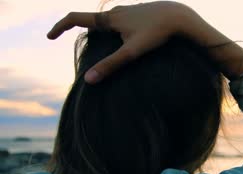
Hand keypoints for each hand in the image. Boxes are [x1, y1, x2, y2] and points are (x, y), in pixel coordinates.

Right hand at [47, 1, 191, 83]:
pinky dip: (115, 31)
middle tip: (76, 45)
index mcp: (109, 18)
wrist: (178, 17)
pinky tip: (124, 41)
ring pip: (107, 21)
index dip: (60, 27)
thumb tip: (89, 80)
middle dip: (82, 32)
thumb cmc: (156, 33)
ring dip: (99, 32)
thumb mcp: (132, 52)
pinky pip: (120, 22)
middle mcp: (116, 11)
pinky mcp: (139, 13)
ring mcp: (128, 10)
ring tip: (100, 48)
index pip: (76, 18)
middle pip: (91, 21)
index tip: (49, 37)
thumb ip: (111, 65)